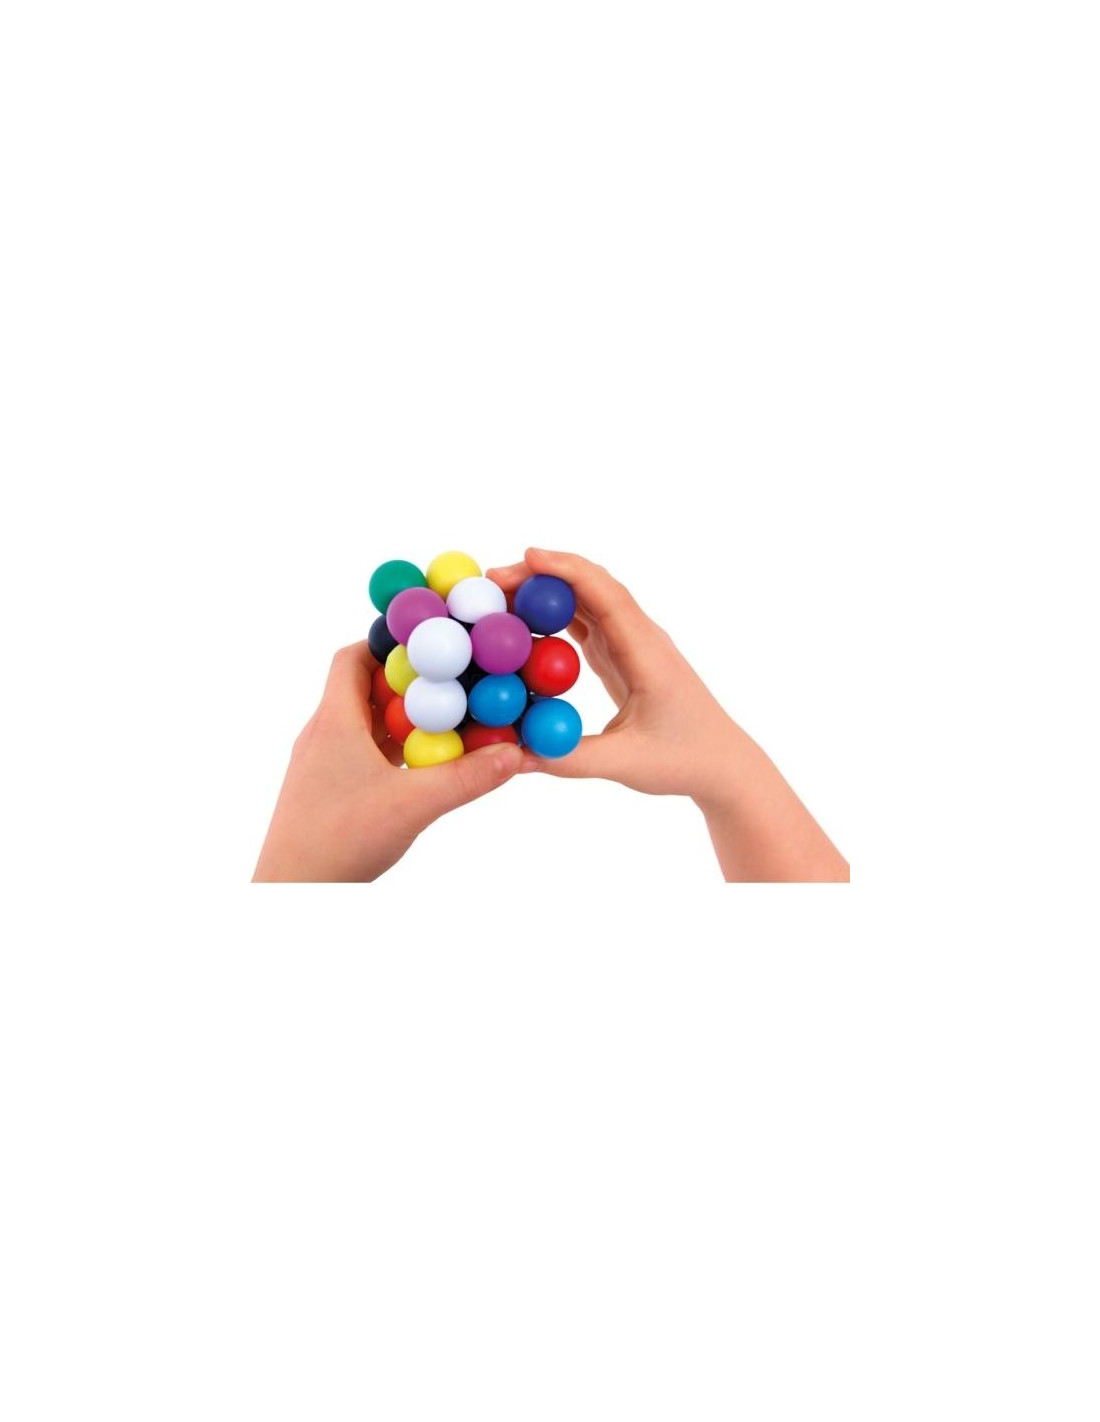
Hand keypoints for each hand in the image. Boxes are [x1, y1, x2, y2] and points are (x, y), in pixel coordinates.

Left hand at [253, 642, 521, 881]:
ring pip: (367, 724)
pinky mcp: (329, 791)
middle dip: (412, 683)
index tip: (432, 644)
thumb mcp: (413, 806)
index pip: (354, 657)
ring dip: (405, 720)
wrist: (291, 893)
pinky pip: (366, 754)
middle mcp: (325, 735)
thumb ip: (467, 778)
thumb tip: (515, 753)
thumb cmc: (336, 842)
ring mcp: (325, 764)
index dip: (391, 643)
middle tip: (454, 683)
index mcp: (334, 721)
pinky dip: (395, 751)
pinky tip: (424, 766)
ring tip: (448, 723)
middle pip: (366, 688)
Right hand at [487, 548, 736, 798]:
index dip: (568, 570)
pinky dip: (553, 615)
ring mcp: (630, 643)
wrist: (720, 763)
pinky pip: (584, 622)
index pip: (607, 596)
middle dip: (542, 574)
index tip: (528, 555)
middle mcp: (640, 637)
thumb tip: (516, 756)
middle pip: (590, 587)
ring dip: (544, 591)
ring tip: (497, 596)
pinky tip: (522, 622)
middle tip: (491, 580)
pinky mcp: (621, 655)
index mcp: (647, 653)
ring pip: (586, 600)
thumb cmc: (684, 760)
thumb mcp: (626, 764)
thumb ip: (571, 758)